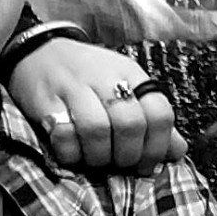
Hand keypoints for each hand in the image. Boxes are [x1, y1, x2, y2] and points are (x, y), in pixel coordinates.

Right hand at [9, 37, 185, 171]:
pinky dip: (71, 153)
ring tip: (97, 159)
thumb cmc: (89, 77)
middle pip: (131, 124)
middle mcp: (105, 76)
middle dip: (129, 154)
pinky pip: (63, 134)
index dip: (158, 145)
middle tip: (120, 163)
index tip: (148, 163)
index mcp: (132, 74)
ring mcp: (73, 86)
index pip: (160, 112)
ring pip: (98, 130)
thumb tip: (178, 151)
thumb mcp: (125, 87)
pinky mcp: (44, 100)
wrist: (39, 52)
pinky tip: (73, 153)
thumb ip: (152, 119)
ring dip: (100, 156)